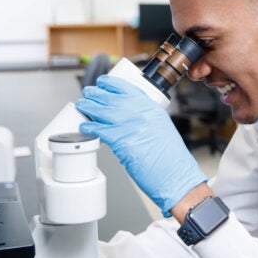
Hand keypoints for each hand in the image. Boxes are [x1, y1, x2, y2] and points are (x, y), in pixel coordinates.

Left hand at [75, 74, 206, 216]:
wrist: (176, 175)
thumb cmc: (171, 158)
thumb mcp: (161, 127)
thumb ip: (144, 118)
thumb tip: (125, 115)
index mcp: (151, 108)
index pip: (127, 87)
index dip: (110, 83)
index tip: (102, 83)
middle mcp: (140, 112)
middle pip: (110, 96)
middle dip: (95, 93)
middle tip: (88, 93)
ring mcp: (129, 125)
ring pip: (100, 110)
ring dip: (87, 107)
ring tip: (82, 105)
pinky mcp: (120, 140)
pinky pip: (98, 130)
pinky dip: (88, 128)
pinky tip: (85, 127)